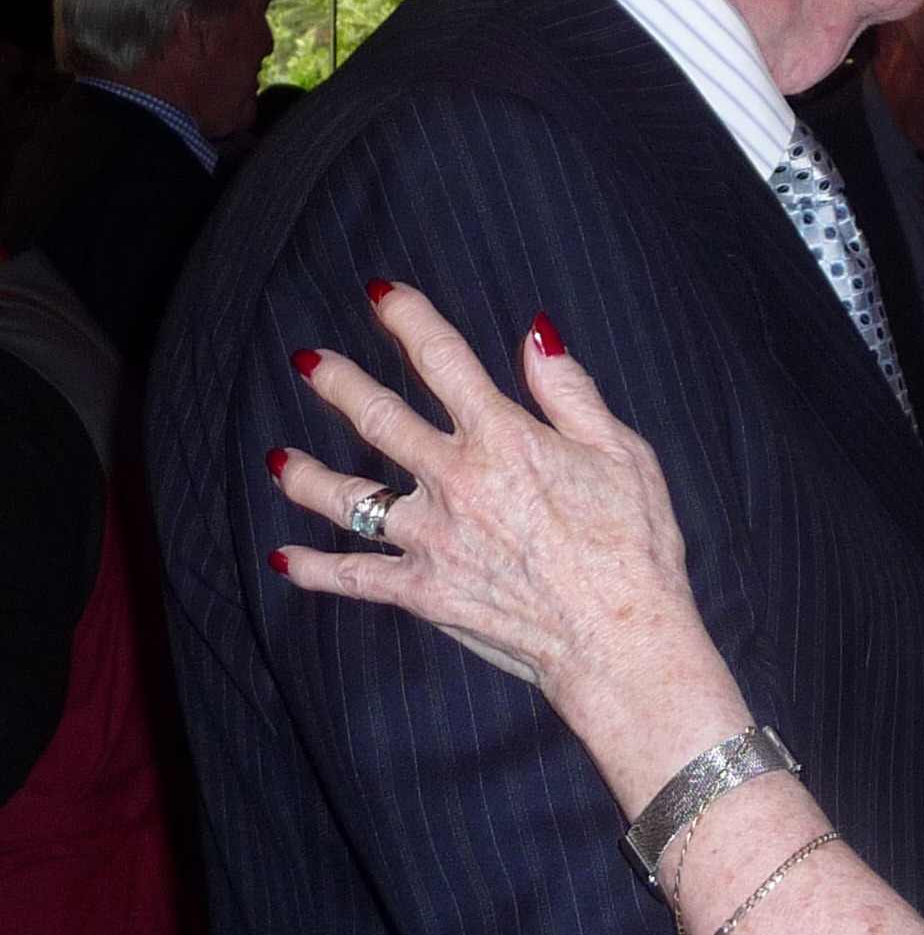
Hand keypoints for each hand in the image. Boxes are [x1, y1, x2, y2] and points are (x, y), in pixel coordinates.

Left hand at [266, 285, 727, 790]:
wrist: (619, 639)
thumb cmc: (634, 546)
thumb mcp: (623, 452)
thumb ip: (569, 392)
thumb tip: (535, 335)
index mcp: (505, 438)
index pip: (444, 360)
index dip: (410, 320)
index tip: (383, 294)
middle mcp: (456, 480)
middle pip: (379, 419)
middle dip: (339, 383)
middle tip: (309, 362)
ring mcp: (432, 539)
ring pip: (348, 498)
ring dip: (304, 474)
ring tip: (278, 460)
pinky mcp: (423, 592)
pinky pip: (354, 578)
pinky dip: (315, 569)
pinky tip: (285, 559)